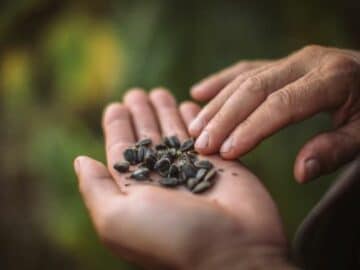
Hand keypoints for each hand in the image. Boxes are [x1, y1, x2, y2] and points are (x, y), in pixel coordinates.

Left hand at [74, 89, 295, 268]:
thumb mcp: (117, 219)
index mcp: (136, 189)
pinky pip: (204, 133)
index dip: (118, 127)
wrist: (234, 250)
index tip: (116, 106)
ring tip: (159, 92)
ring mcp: (192, 169)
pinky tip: (189, 104)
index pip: (123, 150)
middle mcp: (163, 178)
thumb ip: (96, 188)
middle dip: (142, 114)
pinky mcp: (220, 162)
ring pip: (174, 133)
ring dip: (166, 111)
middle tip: (137, 92)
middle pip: (148, 137)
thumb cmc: (172, 236)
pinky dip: (196, 118)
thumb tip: (81, 161)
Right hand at [189, 45, 359, 182]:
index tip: (227, 152)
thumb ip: (336, 149)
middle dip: (224, 118)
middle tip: (201, 145)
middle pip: (254, 89)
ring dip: (217, 104)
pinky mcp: (281, 63)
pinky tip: (199, 92)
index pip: (282, 104)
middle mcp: (307, 62)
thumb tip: (300, 172)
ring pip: (245, 79)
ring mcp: (291, 60)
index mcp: (333, 78)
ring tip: (193, 128)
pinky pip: (245, 70)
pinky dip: (221, 81)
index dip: (252, 128)